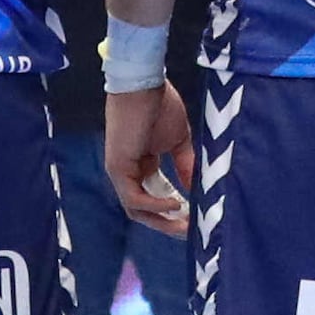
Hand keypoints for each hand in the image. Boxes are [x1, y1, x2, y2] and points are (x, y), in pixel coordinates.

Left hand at [105, 82, 195, 235]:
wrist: (144, 84)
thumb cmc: (160, 105)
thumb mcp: (179, 141)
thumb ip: (186, 165)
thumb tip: (196, 189)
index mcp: (142, 165)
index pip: (154, 197)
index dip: (174, 211)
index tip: (195, 217)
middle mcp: (128, 172)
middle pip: (144, 211)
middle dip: (169, 223)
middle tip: (191, 230)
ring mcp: (120, 172)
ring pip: (137, 211)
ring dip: (163, 221)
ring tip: (186, 224)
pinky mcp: (117, 169)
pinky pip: (134, 200)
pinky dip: (155, 207)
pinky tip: (176, 205)